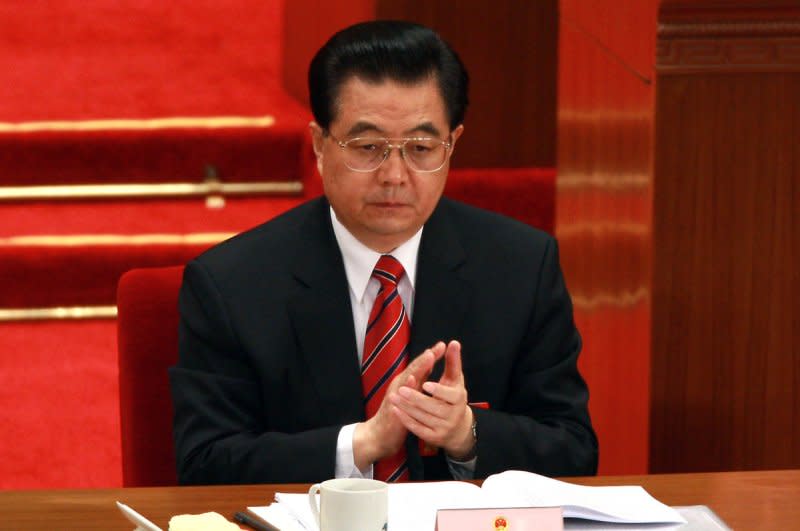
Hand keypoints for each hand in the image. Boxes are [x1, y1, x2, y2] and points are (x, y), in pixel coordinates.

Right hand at [353, 346, 442, 470]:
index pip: (418, 366)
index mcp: (404, 382)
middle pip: (413, 368)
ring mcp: (395, 395)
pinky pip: (402, 393)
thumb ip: (418, 380)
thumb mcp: (409, 395)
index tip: (442, 345)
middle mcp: (398, 385)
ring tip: (429, 356)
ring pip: (407, 377)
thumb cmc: (397, 413)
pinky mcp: (393, 406)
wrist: (380, 434)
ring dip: (418, 366)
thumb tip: (428, 366)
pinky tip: (414, 379)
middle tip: (436, 347)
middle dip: (425, 357)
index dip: (429, 356)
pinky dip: (407, 385)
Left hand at [390, 340, 475, 458]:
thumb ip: (453, 362)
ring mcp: (443, 428)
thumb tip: (453, 342)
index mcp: (460, 399)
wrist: (457, 429)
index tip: (425, 383)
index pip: (450, 395)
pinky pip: (418, 429)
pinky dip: (406, 420)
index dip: (438, 390)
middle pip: (433, 407)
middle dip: (416, 398)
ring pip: (423, 418)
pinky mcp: (433, 437)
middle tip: (401, 389)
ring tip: (394, 397)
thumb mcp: (455, 380)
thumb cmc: (454, 398)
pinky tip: (396, 411)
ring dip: (407, 408)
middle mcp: (454, 416)